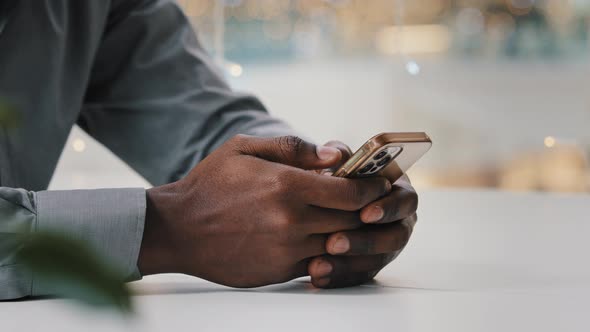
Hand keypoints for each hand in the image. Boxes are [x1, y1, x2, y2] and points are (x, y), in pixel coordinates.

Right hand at [137, 135, 392, 287]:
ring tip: (352, 219)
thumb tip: (334, 155)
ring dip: (351, 232)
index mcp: (286, 186)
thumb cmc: (211, 184)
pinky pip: (318, 262)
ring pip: (339, 244)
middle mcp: (291, 221)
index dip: (372, 188)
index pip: (351, 192)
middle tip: (372, 201)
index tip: (378, 183)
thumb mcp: (245, 148)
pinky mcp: (279, 271)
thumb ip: (293, 147)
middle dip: (367, 210)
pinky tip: (324, 238)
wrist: (178, 229)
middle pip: (352, 220)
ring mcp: (286, 250)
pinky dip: (328, 251)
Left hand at [307, 141, 418, 287]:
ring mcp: (384, 244)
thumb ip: (334, 152)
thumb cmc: (324, 171)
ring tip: (318, 263)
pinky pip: (359, 276)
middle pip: (396, 236)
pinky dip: (339, 277)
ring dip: (349, 263)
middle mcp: (396, 219)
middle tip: (335, 242)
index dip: (388, 207)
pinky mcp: (367, 264)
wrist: (307, 196)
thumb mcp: (328, 157)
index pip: (405, 199)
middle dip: (365, 241)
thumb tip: (336, 154)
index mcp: (396, 188)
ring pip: (377, 260)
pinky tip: (317, 275)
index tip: (365, 213)